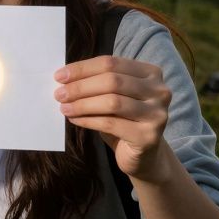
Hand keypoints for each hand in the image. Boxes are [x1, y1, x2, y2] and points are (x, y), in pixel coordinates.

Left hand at [54, 56, 173, 182]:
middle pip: (112, 81)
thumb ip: (97, 82)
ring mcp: (158, 114)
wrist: (143, 155)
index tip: (59, 76)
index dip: (83, 68)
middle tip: (59, 93)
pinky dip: (88, 120)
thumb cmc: (123, 119)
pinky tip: (74, 120)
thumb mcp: (113, 95)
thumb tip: (64, 77)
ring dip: (82, 104)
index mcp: (151, 73)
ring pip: (112, 102)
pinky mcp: (149, 136)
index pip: (111, 63)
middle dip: (80, 87)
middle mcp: (160, 91)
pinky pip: (111, 123)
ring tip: (64, 107)